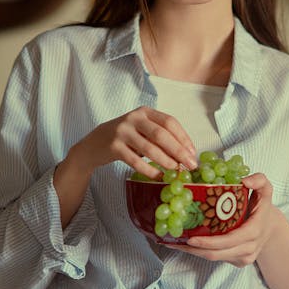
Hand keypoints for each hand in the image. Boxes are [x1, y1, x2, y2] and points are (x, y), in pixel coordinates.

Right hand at [70, 106, 197, 179]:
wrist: (95, 143)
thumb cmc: (126, 138)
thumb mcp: (143, 130)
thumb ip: (160, 137)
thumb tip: (186, 154)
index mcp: (145, 111)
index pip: (169, 122)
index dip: (184, 138)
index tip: (193, 153)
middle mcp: (134, 118)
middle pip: (161, 135)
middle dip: (178, 151)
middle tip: (190, 165)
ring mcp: (122, 131)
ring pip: (149, 148)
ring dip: (166, 161)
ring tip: (176, 171)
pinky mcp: (114, 147)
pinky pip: (135, 161)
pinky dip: (149, 170)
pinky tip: (158, 177)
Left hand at [169, 173, 278, 266]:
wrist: (272, 229)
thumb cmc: (264, 208)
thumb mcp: (266, 191)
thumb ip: (259, 180)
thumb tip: (245, 180)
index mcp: (253, 232)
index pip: (228, 240)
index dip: (208, 242)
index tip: (190, 238)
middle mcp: (248, 249)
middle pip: (216, 253)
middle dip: (194, 249)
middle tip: (174, 241)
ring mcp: (243, 258)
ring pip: (213, 258)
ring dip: (193, 252)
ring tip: (174, 243)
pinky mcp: (237, 262)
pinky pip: (216, 258)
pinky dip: (200, 252)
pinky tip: (185, 245)